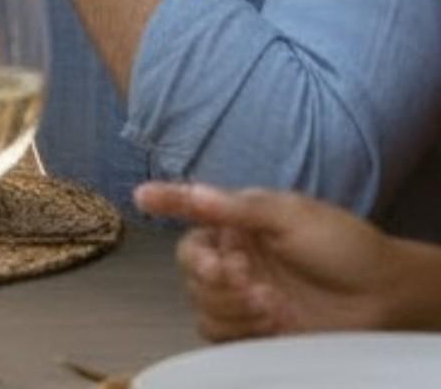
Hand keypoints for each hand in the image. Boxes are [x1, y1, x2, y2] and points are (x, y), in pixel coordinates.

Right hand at [134, 182, 425, 338]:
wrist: (384, 296)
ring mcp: (243, 295)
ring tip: (268, 303)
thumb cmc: (343, 245)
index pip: (191, 209)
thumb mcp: (292, 216)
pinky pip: (218, 332)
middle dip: (210, 273)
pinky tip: (268, 322)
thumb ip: (238, 209)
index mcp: (239, 221)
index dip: (166, 201)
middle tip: (243, 277)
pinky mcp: (255, 330)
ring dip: (227, 303)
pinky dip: (236, 327)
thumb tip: (192, 194)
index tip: (141, 198)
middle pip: (189, 264)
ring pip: (200, 301)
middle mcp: (234, 256)